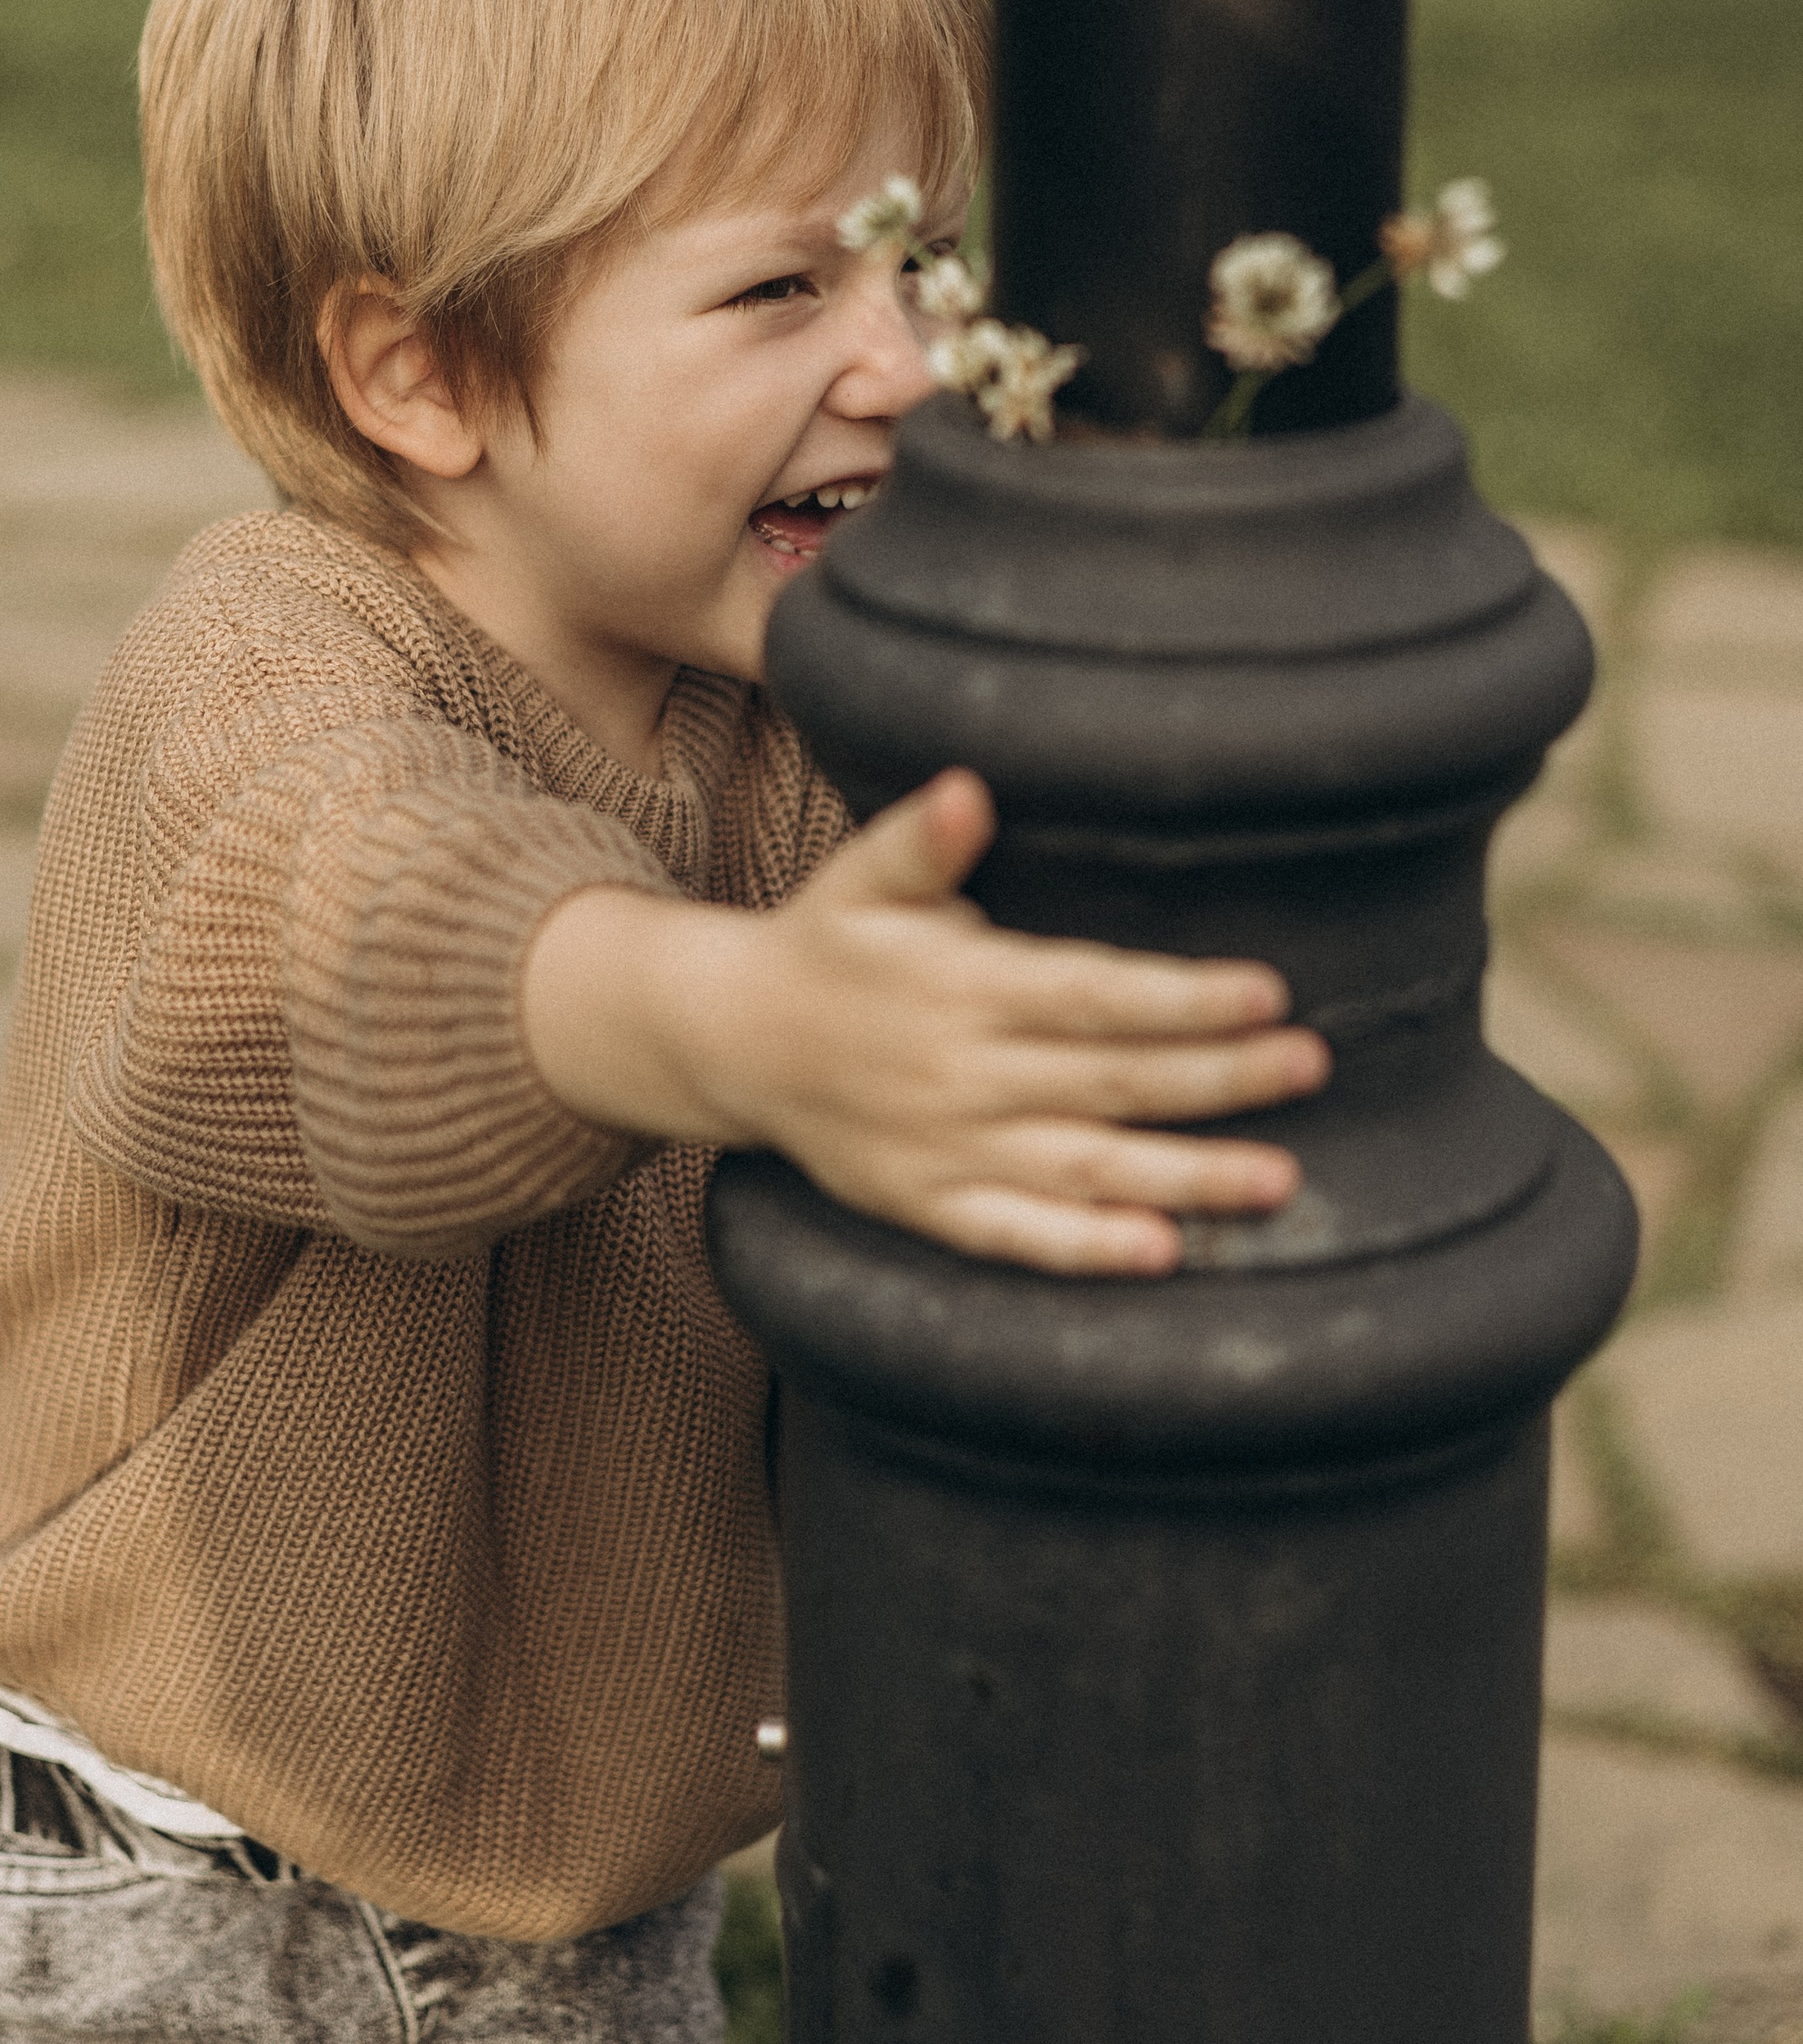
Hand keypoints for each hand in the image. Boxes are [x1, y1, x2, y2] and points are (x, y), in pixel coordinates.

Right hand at [521, 769, 1329, 1276]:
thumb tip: (967, 790)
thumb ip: (921, 839)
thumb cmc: (826, 944)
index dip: (1181, 998)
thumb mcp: (863, 879)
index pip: (1091, 994)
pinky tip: (1161, 1254)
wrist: (732, 1041)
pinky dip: (1085, 1249)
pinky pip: (1014, 1238)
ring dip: (1185, 1177)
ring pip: (1083, 1169)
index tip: (1267, 994)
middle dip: (1217, 1078)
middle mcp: (960, 1074)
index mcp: (960, 986)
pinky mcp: (926, 1206)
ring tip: (1279, 1180)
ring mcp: (944, 1149)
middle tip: (1312, 1067)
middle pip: (1109, 1080)